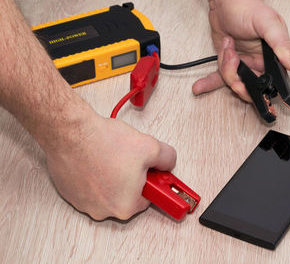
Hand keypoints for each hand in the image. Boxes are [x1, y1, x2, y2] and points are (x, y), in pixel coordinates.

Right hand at [44, 114, 175, 220]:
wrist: (70, 132)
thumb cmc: (103, 142)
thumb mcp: (151, 147)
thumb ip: (167, 158)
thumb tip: (167, 162)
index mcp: (125, 206)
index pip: (147, 198)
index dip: (150, 181)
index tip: (149, 173)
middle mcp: (103, 211)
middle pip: (127, 195)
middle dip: (130, 177)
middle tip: (129, 159)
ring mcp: (84, 203)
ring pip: (108, 190)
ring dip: (112, 175)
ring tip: (111, 155)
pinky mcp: (70, 192)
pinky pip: (90, 186)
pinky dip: (94, 174)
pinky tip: (97, 157)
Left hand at [193, 0, 289, 101]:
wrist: (225, 0)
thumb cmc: (248, 7)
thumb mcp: (268, 24)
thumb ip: (281, 44)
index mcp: (273, 57)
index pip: (271, 83)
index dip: (260, 90)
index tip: (250, 88)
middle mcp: (258, 62)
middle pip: (250, 86)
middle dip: (239, 82)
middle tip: (234, 74)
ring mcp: (242, 63)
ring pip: (233, 81)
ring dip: (225, 69)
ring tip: (227, 48)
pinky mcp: (227, 62)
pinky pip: (220, 77)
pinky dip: (209, 83)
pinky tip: (200, 87)